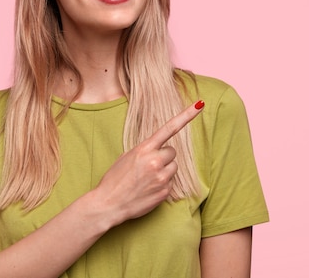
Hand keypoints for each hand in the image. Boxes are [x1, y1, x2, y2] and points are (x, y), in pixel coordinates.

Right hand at [93, 100, 204, 223]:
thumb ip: (145, 150)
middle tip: (149, 165)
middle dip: (163, 157)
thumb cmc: (115, 179)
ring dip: (164, 170)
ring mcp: (161, 177)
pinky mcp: (165, 192)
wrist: (108, 204)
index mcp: (144, 149)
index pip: (170, 128)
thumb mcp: (126, 157)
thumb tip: (159, 150)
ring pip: (173, 167)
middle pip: (172, 151)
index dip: (187, 115)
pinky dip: (162, 184)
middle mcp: (155, 161)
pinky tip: (148, 189)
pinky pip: (170, 182)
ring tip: (147, 178)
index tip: (200, 104)